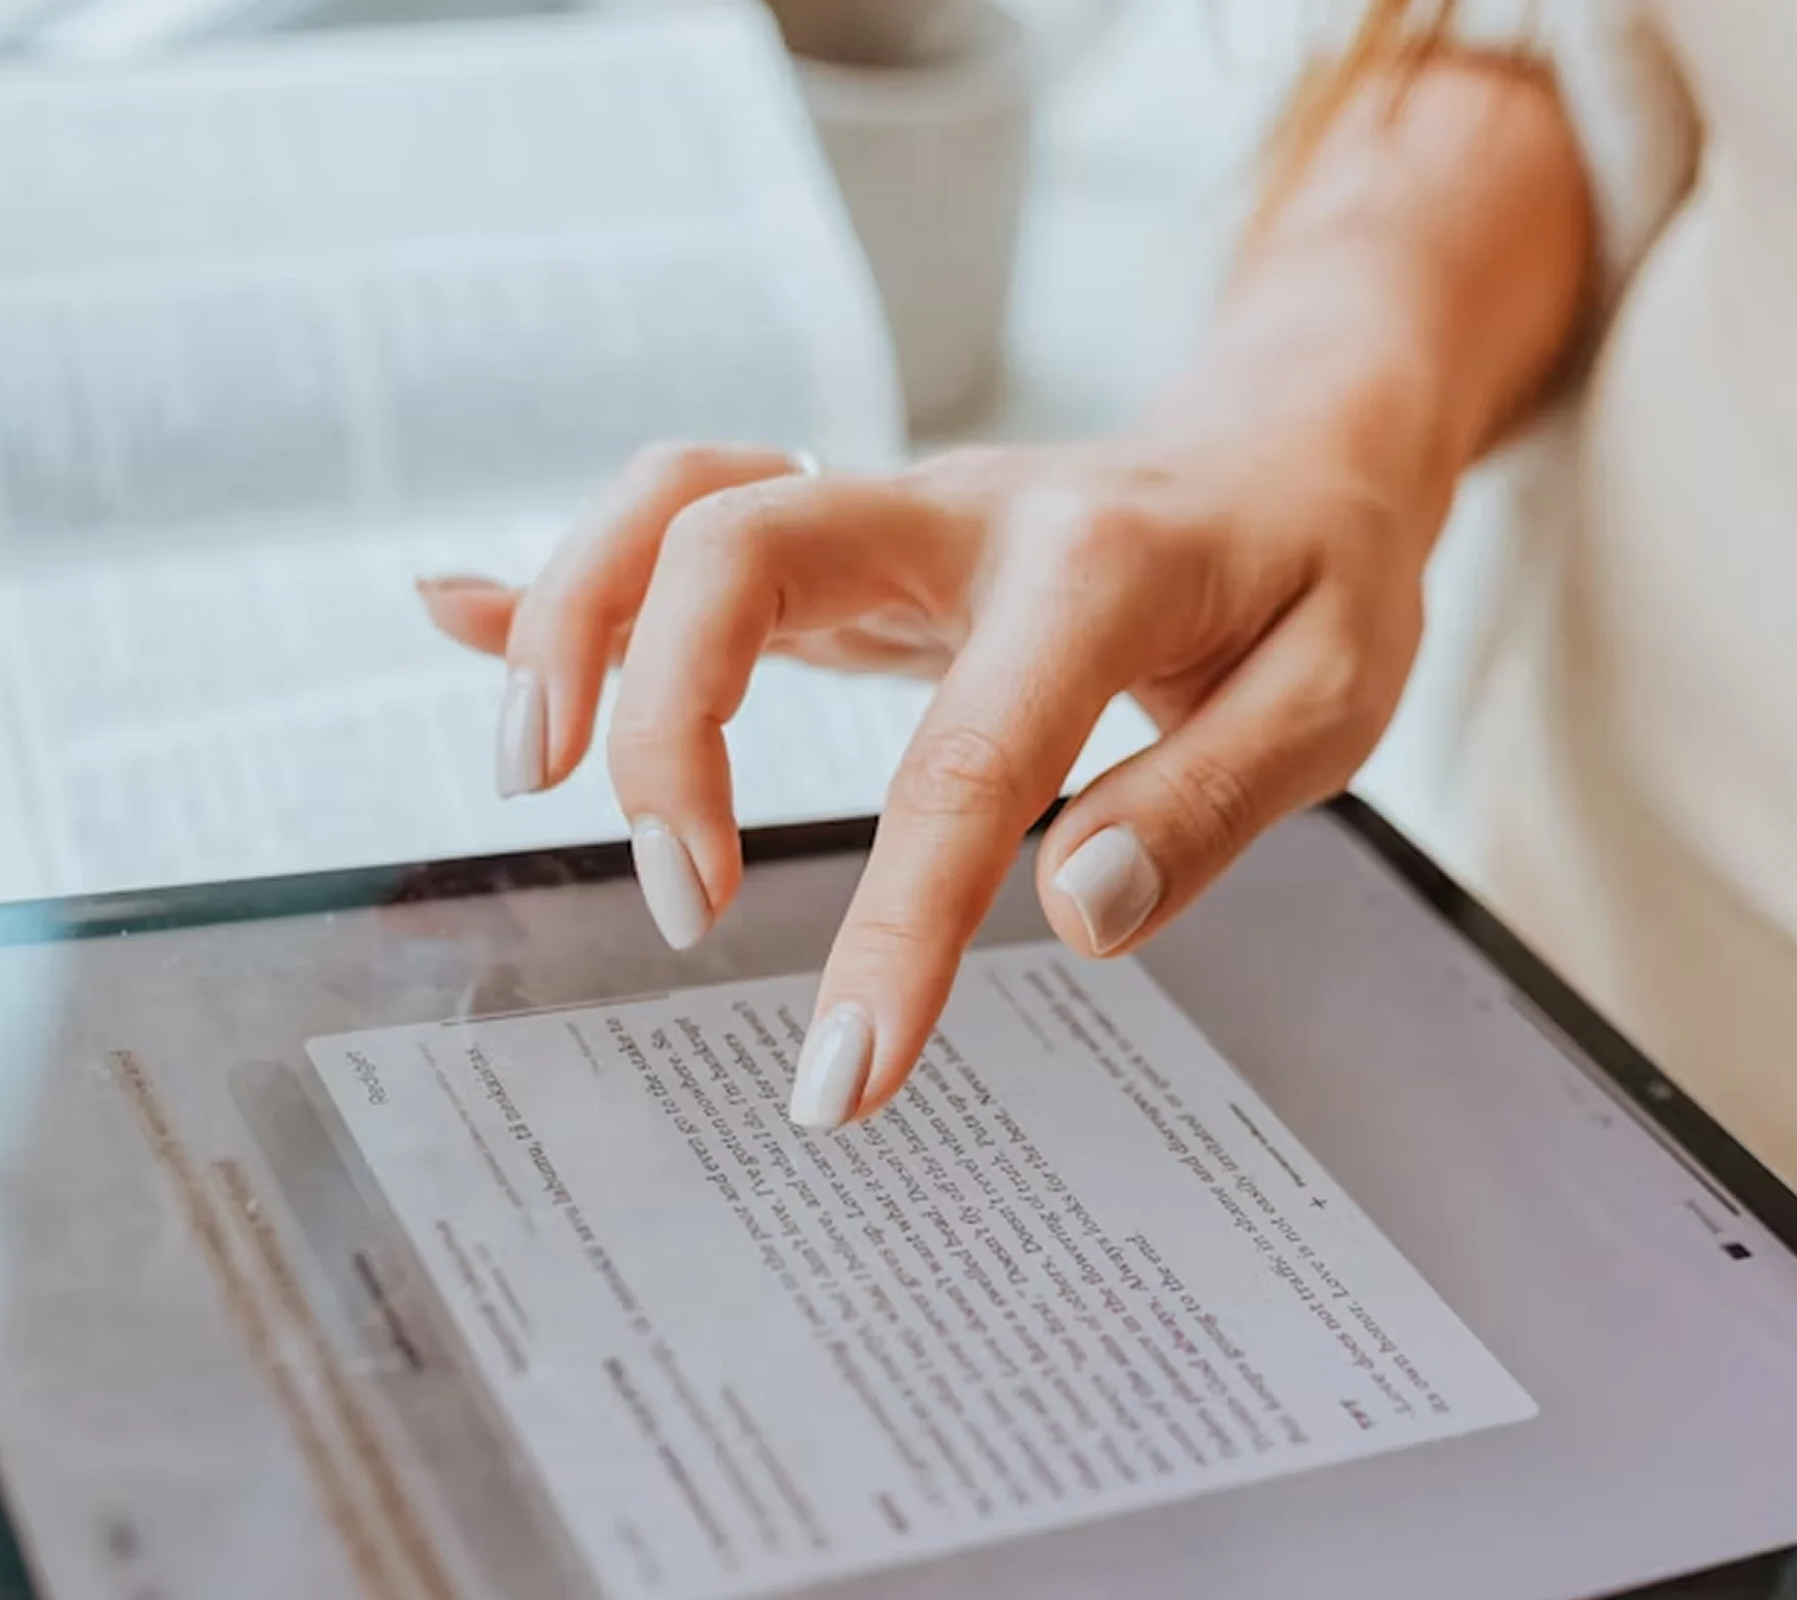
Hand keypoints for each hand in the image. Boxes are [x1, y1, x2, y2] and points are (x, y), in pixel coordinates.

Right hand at [419, 401, 1445, 1130]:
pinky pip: (676, 519)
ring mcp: (884, 513)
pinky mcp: (843, 542)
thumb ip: (1212, 799)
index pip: (966, 760)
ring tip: (535, 778)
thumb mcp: (1335, 693)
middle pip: (733, 544)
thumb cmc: (1314, 582)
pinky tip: (460, 618)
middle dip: (663, 722)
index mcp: (1093, 568)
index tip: (843, 1083)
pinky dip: (561, 573)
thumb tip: (1072, 914)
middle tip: (679, 903)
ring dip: (573, 624)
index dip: (894, 928)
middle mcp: (955, 513)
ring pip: (676, 502)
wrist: (1284, 444)